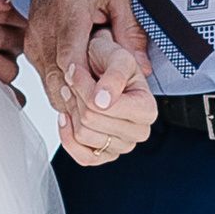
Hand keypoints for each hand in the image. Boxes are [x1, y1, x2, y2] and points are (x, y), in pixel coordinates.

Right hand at [25, 0, 146, 112]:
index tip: (100, 102)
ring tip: (96, 119)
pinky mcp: (31, 44)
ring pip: (49, 81)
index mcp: (68, 9)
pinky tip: (80, 103)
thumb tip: (143, 69)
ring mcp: (33, 37)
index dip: (84, 82)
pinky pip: (45, 75)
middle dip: (80, 100)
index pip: (70, 55)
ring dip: (70, 99)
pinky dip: (61, 90)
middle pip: (57, 76)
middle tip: (105, 121)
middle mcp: (45, 26)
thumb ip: (130, 33)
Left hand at [59, 15, 156, 165]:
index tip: (77, 71)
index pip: (102, 106)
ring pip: (82, 135)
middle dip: (75, 97)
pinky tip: (67, 116)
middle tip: (73, 80)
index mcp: (147, 109)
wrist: (101, 68)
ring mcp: (122, 146)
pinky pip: (80, 156)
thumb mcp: (117, 57)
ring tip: (72, 93)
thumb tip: (102, 103)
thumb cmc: (110, 61)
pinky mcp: (105, 156)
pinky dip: (67, 135)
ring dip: (70, 110)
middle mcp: (139, 131)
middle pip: (90, 120)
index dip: (83, 86)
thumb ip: (114, 76)